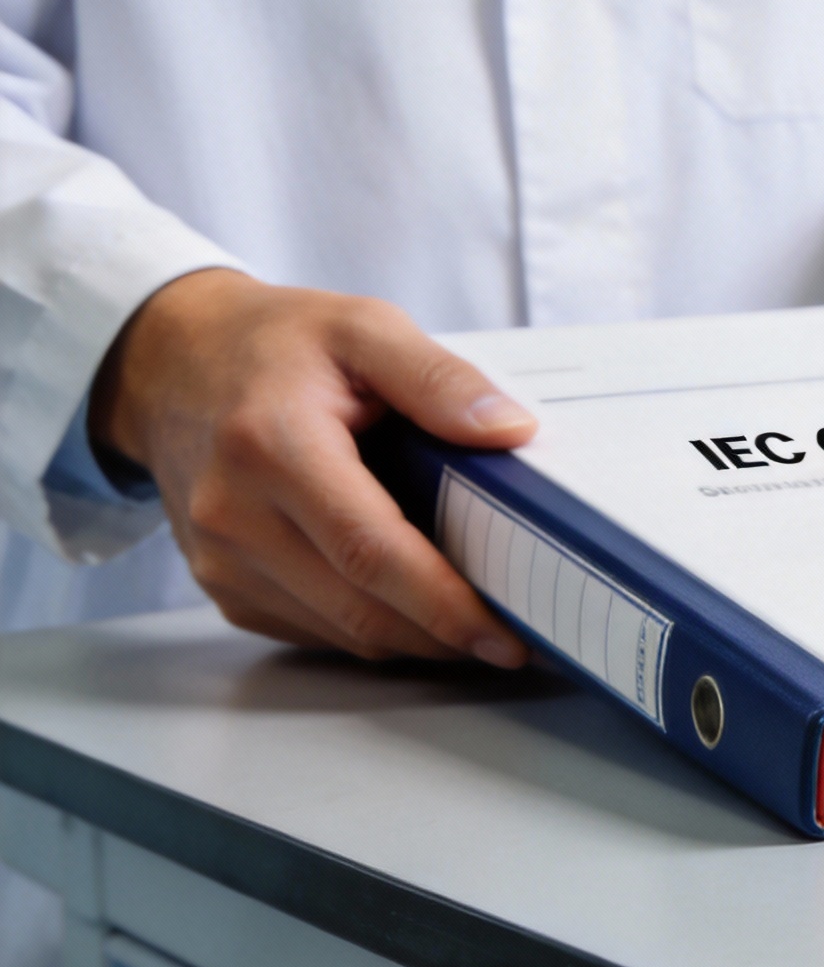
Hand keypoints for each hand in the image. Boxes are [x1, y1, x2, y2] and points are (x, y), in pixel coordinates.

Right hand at [90, 269, 537, 665]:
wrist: (171, 363)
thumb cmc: (273, 343)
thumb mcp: (363, 327)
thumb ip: (437, 378)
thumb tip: (510, 430)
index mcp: (271, 446)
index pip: (370, 550)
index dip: (443, 602)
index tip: (503, 634)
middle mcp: (234, 514)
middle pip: (359, 607)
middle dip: (443, 635)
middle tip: (510, 639)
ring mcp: (220, 558)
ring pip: (340, 632)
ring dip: (412, 638)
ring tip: (473, 621)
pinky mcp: (221, 584)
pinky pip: (311, 629)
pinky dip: (369, 627)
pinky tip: (409, 605)